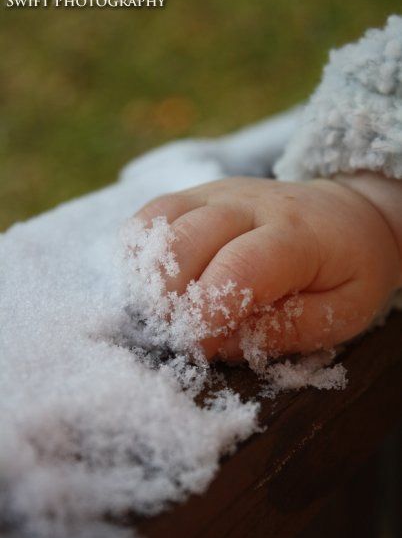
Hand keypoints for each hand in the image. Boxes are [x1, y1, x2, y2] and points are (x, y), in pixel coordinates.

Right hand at [135, 175, 400, 359]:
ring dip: (148, 275)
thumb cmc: (347, 270)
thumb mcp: (341, 313)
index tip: (197, 344)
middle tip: (177, 331)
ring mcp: (217, 193)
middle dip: (170, 297)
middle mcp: (249, 204)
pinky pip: (151, 216)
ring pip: (158, 223)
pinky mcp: (196, 194)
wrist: (346, 214)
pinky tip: (154, 282)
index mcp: (295, 236)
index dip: (208, 311)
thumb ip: (285, 329)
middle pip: (186, 241)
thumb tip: (219, 340)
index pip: (239, 267)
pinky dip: (140, 252)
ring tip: (161, 308)